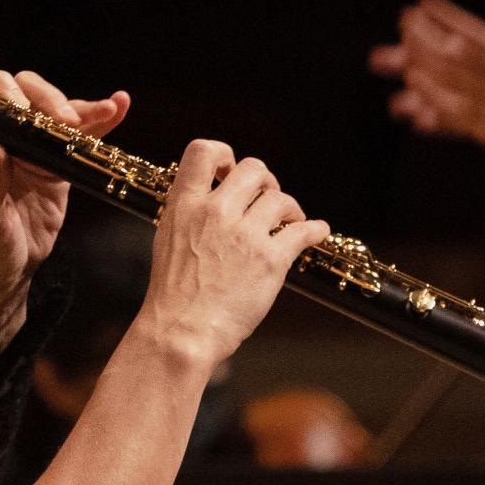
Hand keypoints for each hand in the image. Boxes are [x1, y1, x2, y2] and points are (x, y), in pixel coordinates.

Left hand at [0, 69, 130, 349]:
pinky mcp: (59, 161)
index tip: (20, 108)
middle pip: (23, 92)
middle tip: (65, 121)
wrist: (9, 271)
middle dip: (46, 98)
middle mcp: (3, 136)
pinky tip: (119, 106)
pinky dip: (101, 121)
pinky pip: (81, 135)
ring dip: (81, 106)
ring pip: (55, 109)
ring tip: (105, 108)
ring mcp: (33, 146)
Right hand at [130, 140, 335, 374]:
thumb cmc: (173, 296)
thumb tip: (210, 202)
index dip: (224, 155)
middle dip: (265, 182)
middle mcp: (215, 212)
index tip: (230, 171)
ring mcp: (244, 234)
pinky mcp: (270, 259)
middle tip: (267, 200)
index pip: (204, 152)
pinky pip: (303, 231)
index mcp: (185, 206)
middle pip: (253, 169)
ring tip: (289, 222)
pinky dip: (314, 230)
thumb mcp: (167, 241)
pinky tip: (316, 233)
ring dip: (289, 209)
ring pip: (280, 198)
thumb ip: (189, 216)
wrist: (181, 332)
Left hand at [369, 0, 484, 168]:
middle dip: (423, 41)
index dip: (449, 19)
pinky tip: (410, 109)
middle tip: (402, 22)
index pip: (481, 37)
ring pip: (449, 93)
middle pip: (455, 62)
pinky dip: (432, 115)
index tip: (423, 2)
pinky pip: (457, 124)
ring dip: (418, 74)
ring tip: (393, 60)